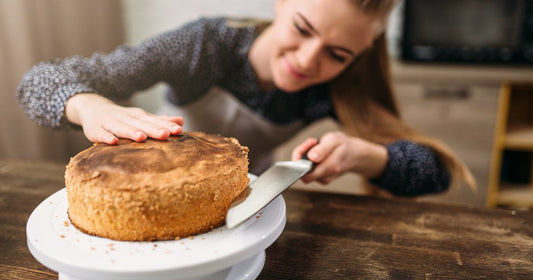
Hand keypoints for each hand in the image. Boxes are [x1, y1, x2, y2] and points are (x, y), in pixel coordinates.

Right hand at [65, 93, 183, 143]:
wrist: (92, 108)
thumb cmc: (123, 117)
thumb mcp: (141, 117)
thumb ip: (160, 120)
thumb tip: (181, 121)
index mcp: (138, 116)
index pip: (154, 121)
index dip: (166, 125)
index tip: (179, 130)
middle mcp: (126, 118)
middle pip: (141, 124)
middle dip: (153, 129)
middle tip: (166, 134)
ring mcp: (110, 123)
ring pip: (122, 128)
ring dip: (131, 132)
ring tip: (141, 137)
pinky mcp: (96, 130)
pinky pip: (101, 134)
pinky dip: (106, 137)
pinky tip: (113, 142)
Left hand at [291, 131, 387, 183]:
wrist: (355, 154)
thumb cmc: (344, 145)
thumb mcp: (334, 140)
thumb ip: (322, 149)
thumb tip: (311, 157)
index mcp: (330, 167)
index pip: (304, 171)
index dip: (300, 156)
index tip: (309, 143)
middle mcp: (326, 176)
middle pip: (302, 172)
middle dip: (302, 155)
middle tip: (312, 142)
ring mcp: (324, 179)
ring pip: (305, 171)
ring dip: (306, 157)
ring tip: (317, 145)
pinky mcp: (322, 178)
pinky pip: (310, 171)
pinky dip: (310, 161)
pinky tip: (318, 152)